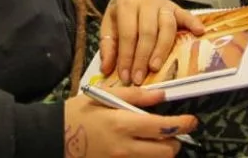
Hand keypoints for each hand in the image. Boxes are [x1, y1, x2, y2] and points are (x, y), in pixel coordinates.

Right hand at [63, 87, 195, 156]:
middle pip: (166, 151)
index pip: (163, 128)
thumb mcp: (105, 96)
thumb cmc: (80, 113)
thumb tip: (163, 94)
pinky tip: (142, 148)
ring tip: (156, 140)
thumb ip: (135, 96)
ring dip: (162, 151)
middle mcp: (125, 147)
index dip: (182, 125)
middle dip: (174, 142)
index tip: (191, 121)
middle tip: (171, 132)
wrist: (56, 137)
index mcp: (123, 124)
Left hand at [101, 0, 204, 85]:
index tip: (125, 76)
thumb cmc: (122, 11)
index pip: (127, 34)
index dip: (126, 57)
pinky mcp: (176, 7)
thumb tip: (106, 69)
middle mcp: (147, 4)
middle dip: (143, 57)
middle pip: (147, 32)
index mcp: (127, 6)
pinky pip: (186, 14)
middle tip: (139, 77)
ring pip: (167, 26)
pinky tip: (199, 32)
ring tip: (157, 67)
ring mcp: (163, 5)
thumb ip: (107, 46)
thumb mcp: (108, 24)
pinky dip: (193, 22)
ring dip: (162, 48)